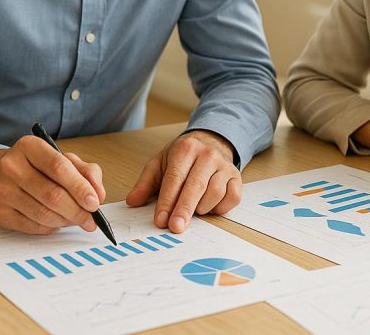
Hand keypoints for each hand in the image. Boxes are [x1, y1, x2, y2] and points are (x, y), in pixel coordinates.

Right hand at [0, 135, 105, 234]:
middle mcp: (11, 166)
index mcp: (29, 146)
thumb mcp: (62, 159)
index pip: (58, 167)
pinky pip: (34, 227)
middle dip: (77, 211)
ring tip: (75, 219)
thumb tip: (98, 194)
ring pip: (44, 214)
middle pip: (52, 195)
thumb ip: (85, 172)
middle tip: (91, 219)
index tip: (95, 202)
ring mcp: (3, 191)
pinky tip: (57, 221)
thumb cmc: (35, 167)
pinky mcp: (0, 213)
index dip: (80, 187)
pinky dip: (51, 227)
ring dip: (66, 221)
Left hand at [126, 130, 240, 232]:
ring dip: (202, 208)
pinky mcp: (236, 177)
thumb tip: (132, 201)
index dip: (167, 201)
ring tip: (193, 211)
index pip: (175, 178)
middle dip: (184, 209)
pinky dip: (220, 208)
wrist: (210, 142)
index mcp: (185, 149)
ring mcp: (224, 166)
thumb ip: (145, 183)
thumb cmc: (184, 157)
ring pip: (215, 192)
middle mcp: (207, 155)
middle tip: (175, 227)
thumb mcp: (160, 163)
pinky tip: (209, 208)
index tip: (160, 220)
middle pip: (195, 186)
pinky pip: (231, 197)